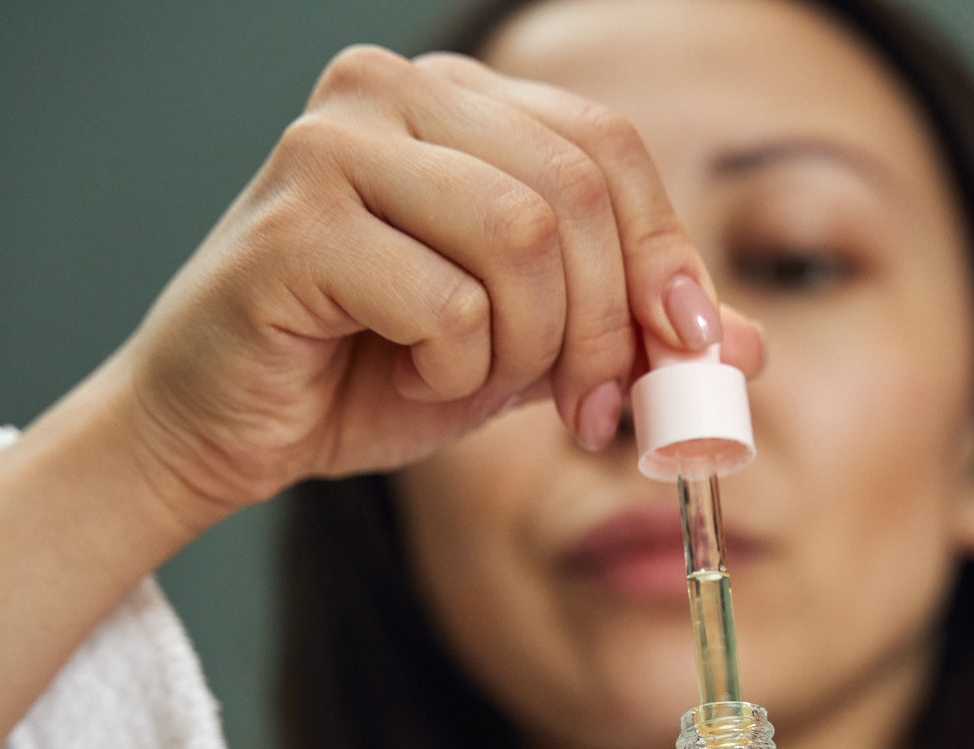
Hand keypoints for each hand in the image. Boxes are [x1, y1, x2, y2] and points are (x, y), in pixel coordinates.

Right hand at [94, 44, 763, 526]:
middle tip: (590, 409)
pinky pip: (448, 301)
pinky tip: (405, 378)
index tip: (681, 354)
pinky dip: (452, 370)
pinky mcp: (295, 224)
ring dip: (527, 347)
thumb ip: (627, 333)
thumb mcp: (528, 350)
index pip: (608, 145)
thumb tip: (746, 342)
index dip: (663, 257)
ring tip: (476, 385)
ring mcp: (334, 145)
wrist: (227, 430)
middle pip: (577, 189)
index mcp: (453, 99)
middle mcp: (390, 92)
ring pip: (522, 238)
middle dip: (605, 322)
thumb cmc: (368, 374)